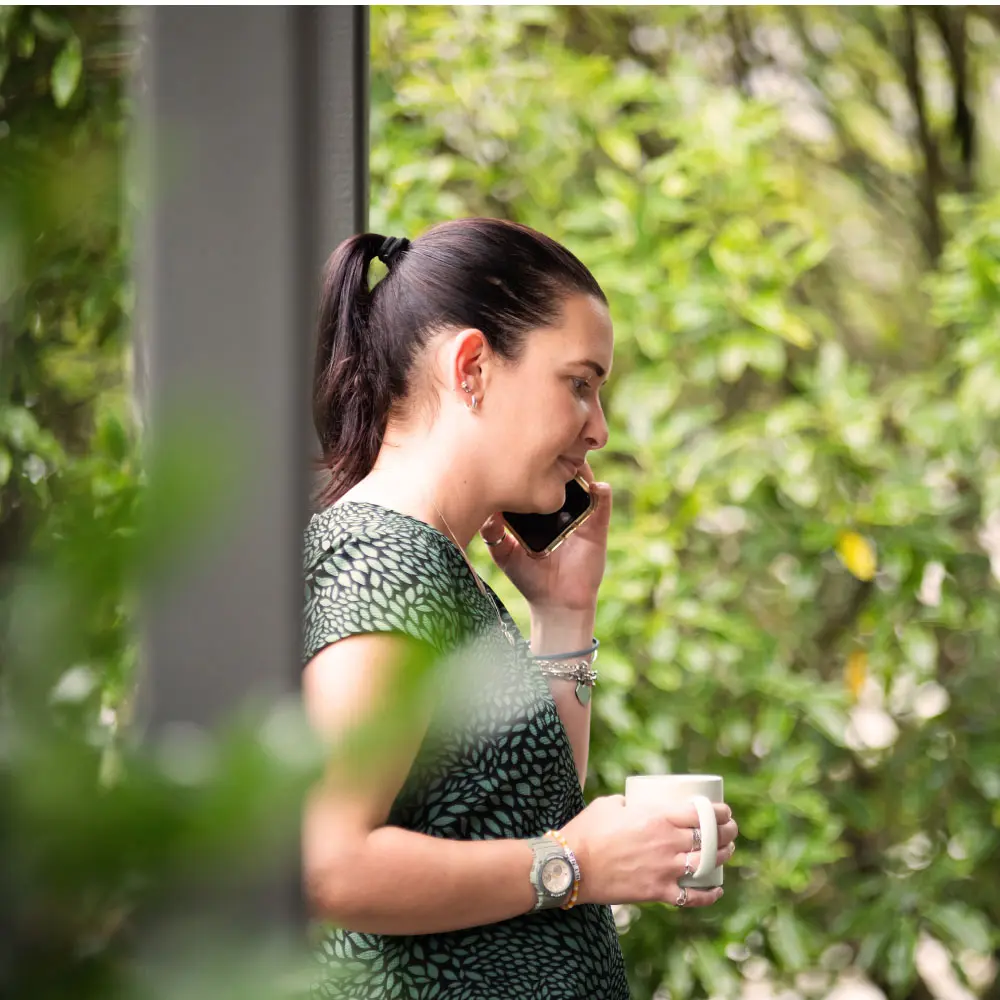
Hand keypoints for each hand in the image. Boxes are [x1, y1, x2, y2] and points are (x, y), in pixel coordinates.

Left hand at [480, 462, 611, 613]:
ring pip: (585, 483)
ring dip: (581, 468)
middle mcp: (563, 509)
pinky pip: (603, 507)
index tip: (522, 448)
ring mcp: (581, 516)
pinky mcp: (597, 529)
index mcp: (541, 510)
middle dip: (558, 458)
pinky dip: (602, 493)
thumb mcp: (504, 553)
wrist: (554, 604)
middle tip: (548, 446)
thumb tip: (484, 509)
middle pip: (564, 475)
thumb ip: (492, 532)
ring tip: (572, 457)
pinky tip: (595, 487)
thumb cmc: (530, 578)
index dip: (535, 464)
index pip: (540, 479)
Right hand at [559, 795, 738, 907]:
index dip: (720, 813)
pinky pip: (692, 897)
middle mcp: (667, 842)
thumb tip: (636, 805)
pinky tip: (716, 889)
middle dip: (727, 833)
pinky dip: (709, 895)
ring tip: (727, 852)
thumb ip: (629, 803)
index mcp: (658, 817)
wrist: (572, 866)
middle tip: (730, 830)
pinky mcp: (657, 892)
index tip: (725, 812)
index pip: (701, 813)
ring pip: (707, 864)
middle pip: (710, 838)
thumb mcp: (610, 804)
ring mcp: (665, 869)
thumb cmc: (587, 831)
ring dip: (723, 857)